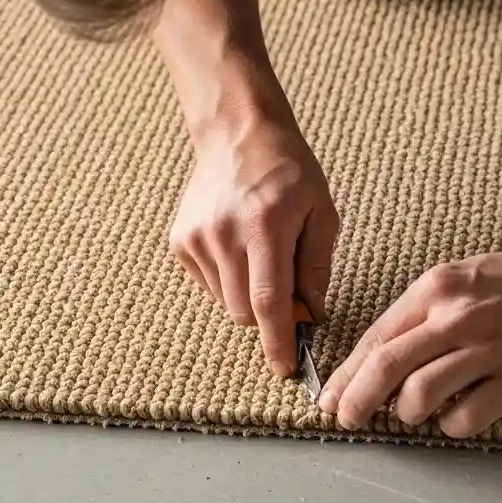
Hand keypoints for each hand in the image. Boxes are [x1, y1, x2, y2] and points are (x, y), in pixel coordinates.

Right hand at [169, 114, 338, 377]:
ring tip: (262, 257)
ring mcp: (197, 238)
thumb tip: (312, 312)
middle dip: (269, 318)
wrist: (238, 133)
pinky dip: (228, 280)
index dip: (278, 341)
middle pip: (244, 311)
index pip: (269, 302)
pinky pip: (208, 284)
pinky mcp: (180, 240)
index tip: (286, 369)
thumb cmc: (289, 171)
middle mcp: (225, 234)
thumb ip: (317, 266)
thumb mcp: (321, 212)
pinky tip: (239, 248)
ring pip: (226, 302)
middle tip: (290, 294)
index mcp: (266, 226)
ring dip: (248, 297)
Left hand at [319, 241, 501, 437]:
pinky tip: (455, 417)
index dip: (346, 374)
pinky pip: (465, 418)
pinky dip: (451, 425)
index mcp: (436, 289)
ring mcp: (488, 348)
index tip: (331, 397)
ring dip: (407, 413)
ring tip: (413, 413)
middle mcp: (456, 317)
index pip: (376, 338)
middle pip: (386, 368)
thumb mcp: (462, 278)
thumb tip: (382, 358)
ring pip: (419, 396)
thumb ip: (422, 314)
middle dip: (356, 401)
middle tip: (347, 419)